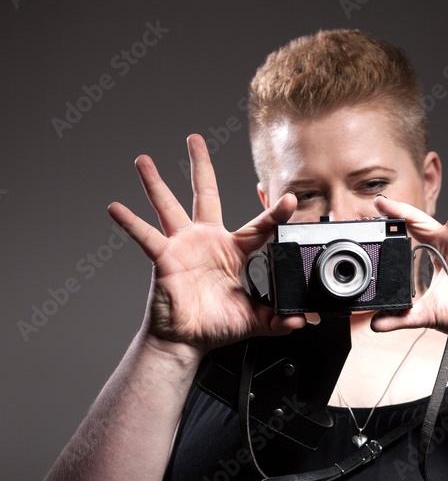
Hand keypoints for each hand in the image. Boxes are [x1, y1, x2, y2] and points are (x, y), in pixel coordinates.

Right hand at [108, 134, 304, 358]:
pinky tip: (116, 208)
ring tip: (143, 160)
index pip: (258, 226)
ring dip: (154, 183)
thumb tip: (300, 321)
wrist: (187, 340)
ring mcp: (183, 246)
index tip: (289, 199)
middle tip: (194, 139)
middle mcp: (207, 240)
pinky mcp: (164, 257)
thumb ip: (278, 319)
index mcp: (233, 251)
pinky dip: (130, 223)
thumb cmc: (216, 325)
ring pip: (169, 206)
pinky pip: (145, 236)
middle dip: (200, 165)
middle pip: (205, 194)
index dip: (274, 213)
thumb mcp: (253, 321)